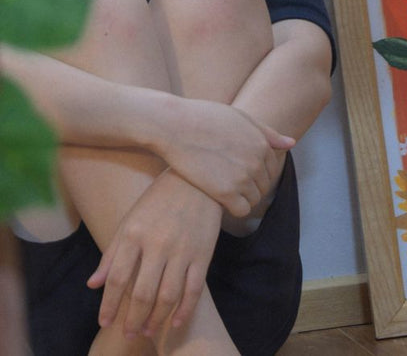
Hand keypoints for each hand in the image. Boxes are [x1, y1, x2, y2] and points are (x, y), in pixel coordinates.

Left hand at [87, 171, 220, 337]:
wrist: (197, 181)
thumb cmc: (158, 201)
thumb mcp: (130, 221)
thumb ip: (112, 254)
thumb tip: (93, 285)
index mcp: (134, 235)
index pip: (116, 279)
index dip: (108, 304)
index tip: (104, 322)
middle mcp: (157, 244)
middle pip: (142, 293)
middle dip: (133, 319)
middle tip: (129, 334)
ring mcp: (183, 250)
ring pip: (168, 295)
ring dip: (156, 319)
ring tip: (148, 331)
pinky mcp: (204, 254)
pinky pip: (194, 288)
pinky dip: (185, 309)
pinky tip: (176, 322)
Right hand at [157, 98, 293, 216]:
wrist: (173, 126)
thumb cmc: (204, 118)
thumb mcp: (240, 118)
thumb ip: (267, 133)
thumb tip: (292, 143)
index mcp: (262, 144)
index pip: (272, 169)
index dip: (257, 173)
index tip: (239, 172)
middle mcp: (257, 162)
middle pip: (264, 186)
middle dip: (251, 186)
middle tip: (229, 182)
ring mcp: (242, 178)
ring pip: (254, 200)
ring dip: (242, 198)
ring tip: (223, 190)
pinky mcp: (225, 192)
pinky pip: (241, 210)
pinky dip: (233, 208)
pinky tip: (220, 200)